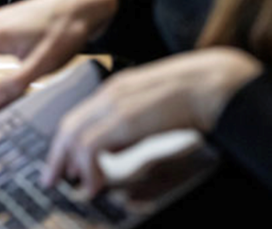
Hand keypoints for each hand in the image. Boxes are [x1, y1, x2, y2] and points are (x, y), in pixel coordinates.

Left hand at [43, 47, 261, 197]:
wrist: (220, 81)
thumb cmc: (200, 102)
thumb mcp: (162, 130)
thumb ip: (140, 154)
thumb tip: (127, 191)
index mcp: (119, 90)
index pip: (79, 116)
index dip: (66, 143)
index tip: (63, 165)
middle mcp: (112, 93)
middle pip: (69, 125)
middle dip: (57, 155)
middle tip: (52, 180)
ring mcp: (116, 102)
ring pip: (74, 135)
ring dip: (69, 164)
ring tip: (74, 187)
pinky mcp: (124, 116)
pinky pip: (90, 144)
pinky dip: (86, 167)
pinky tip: (93, 185)